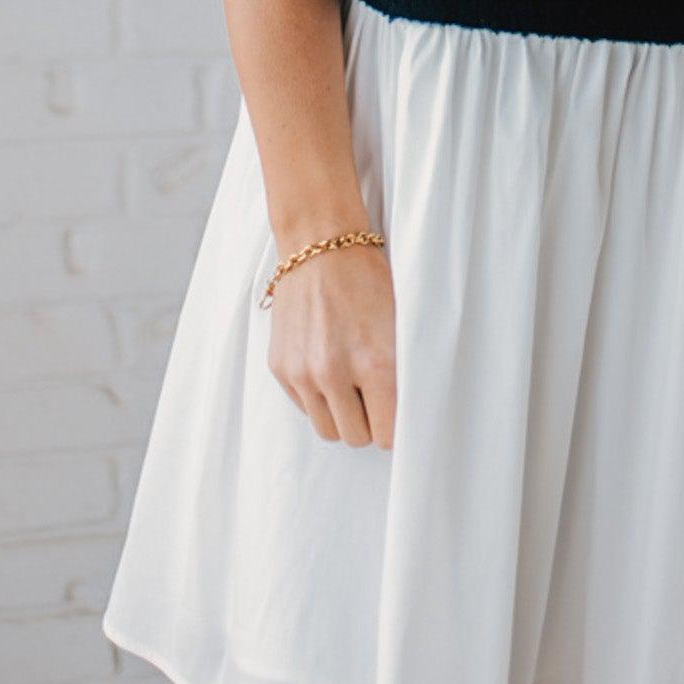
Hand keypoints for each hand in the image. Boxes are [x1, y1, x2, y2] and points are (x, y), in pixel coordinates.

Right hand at [266, 237, 397, 447]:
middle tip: (374, 395)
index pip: (388, 435)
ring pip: (328, 430)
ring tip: (352, 385)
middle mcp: (334, 373)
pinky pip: (304, 409)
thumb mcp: (399, 325)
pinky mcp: (280, 367)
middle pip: (357, 437)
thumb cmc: (369, 281)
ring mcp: (302, 372)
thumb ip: (401, 375)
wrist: (321, 245)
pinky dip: (318, 399)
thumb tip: (403, 417)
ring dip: (342, 416)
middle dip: (369, 422)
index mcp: (375, 364)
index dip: (395, 426)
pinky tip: (328, 368)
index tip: (396, 413)